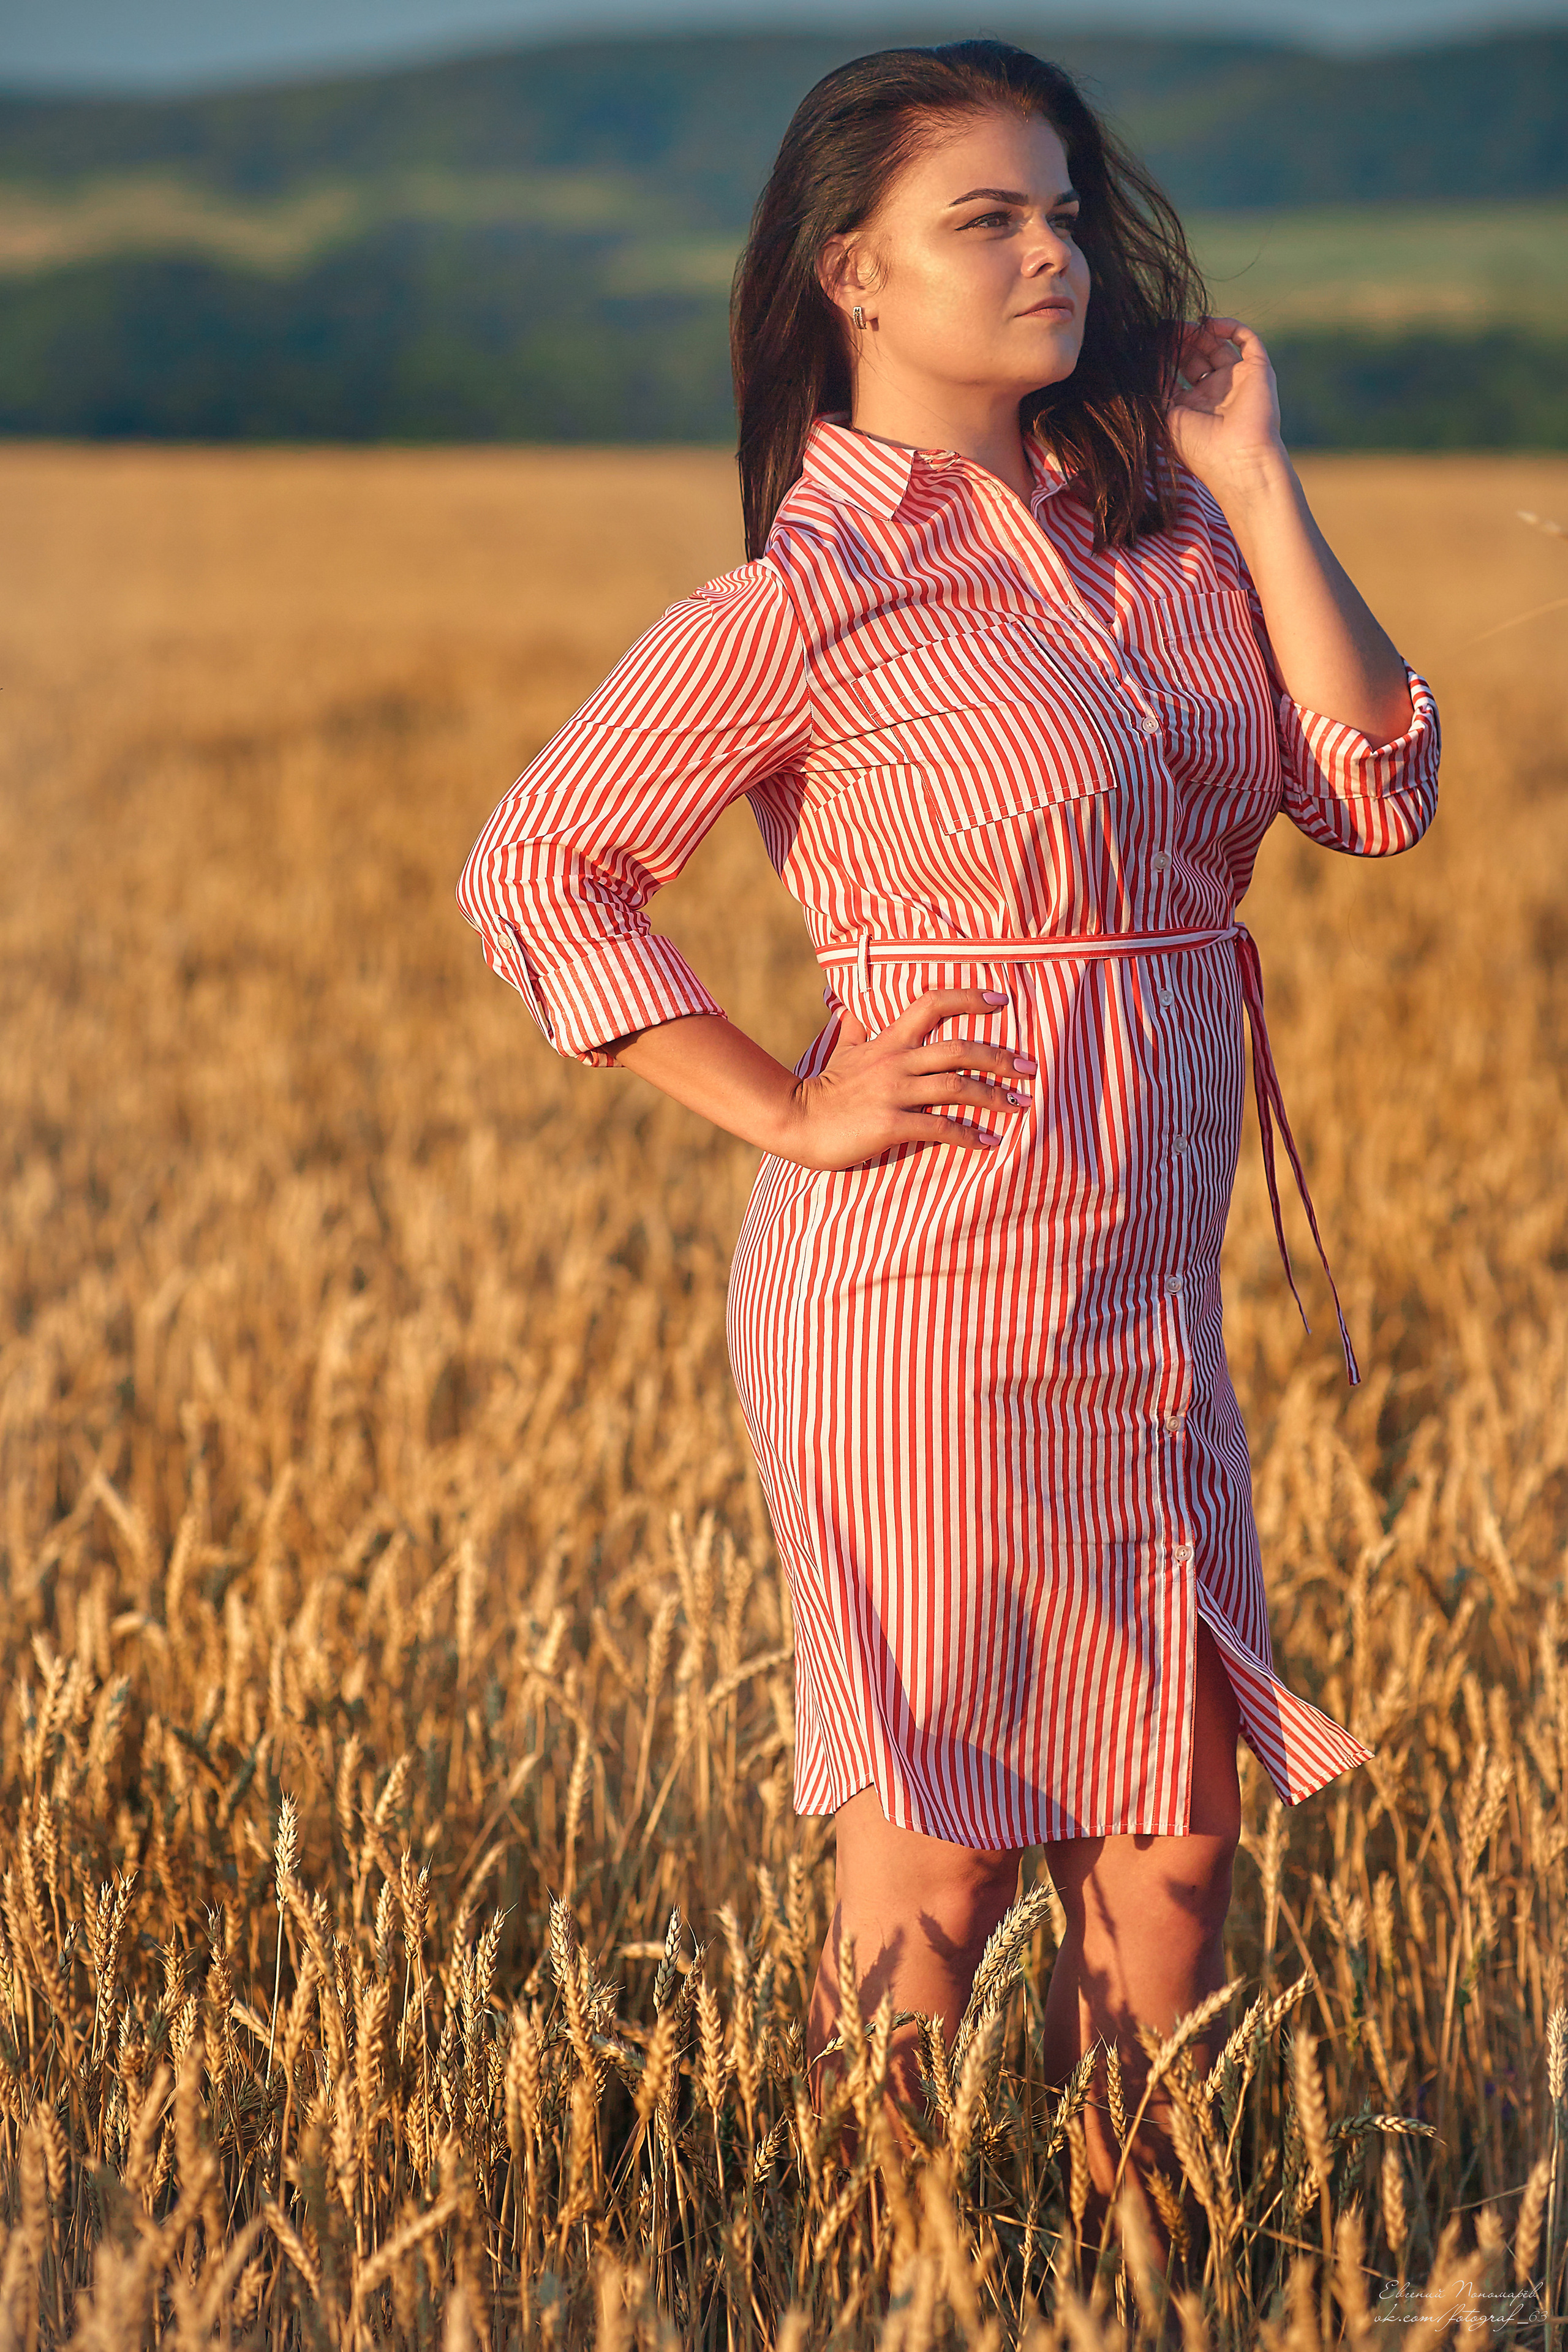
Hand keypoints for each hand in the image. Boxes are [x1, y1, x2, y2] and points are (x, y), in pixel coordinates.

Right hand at [778, 988, 1033, 1170]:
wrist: (795, 1121)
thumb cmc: (822, 1090)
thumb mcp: (839, 1052)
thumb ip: (853, 1029)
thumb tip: (848, 1007)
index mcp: (888, 1042)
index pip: (932, 1004)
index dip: (968, 998)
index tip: (1000, 1000)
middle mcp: (896, 1061)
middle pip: (958, 1048)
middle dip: (999, 1057)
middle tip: (1029, 1067)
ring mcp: (893, 1093)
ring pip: (955, 1086)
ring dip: (994, 1096)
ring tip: (1020, 1105)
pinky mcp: (890, 1124)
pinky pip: (939, 1127)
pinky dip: (969, 1135)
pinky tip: (990, 1142)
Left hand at [1166, 317, 1288, 496]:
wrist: (1237, 460)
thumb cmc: (1199, 447)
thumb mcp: (1166, 416)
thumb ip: (1157, 388)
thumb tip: (1146, 362)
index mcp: (1195, 405)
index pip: (1180, 372)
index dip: (1166, 356)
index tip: (1151, 341)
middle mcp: (1217, 391)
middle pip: (1198, 356)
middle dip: (1181, 341)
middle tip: (1166, 329)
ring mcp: (1237, 380)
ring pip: (1218, 345)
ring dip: (1200, 333)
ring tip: (1182, 326)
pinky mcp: (1258, 370)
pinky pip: (1247, 340)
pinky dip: (1230, 327)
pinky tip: (1209, 324)